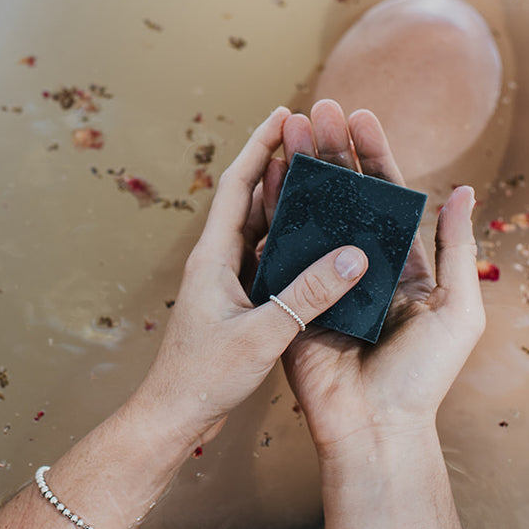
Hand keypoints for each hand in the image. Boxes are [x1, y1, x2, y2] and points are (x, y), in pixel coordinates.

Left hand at [124, 106, 371, 449]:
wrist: (174, 416)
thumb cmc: (205, 377)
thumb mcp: (263, 335)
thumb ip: (307, 296)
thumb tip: (354, 257)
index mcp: (213, 257)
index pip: (236, 186)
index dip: (259, 146)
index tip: (283, 113)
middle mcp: (217, 261)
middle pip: (248, 198)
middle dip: (276, 162)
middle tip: (309, 133)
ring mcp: (225, 282)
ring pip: (259, 228)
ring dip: (284, 200)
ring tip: (320, 174)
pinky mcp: (236, 303)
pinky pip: (266, 257)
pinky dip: (289, 240)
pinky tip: (317, 238)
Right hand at [276, 100, 484, 450]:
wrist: (376, 427)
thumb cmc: (424, 377)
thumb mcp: (457, 309)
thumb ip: (455, 248)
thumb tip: (462, 191)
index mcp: (400, 265)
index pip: (385, 196)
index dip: (373, 155)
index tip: (360, 116)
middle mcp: (359, 264)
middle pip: (343, 194)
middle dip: (330, 148)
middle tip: (317, 107)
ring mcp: (322, 278)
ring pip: (309, 211)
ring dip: (300, 168)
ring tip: (289, 126)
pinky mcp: (290, 297)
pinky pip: (279, 247)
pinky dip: (272, 210)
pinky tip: (265, 175)